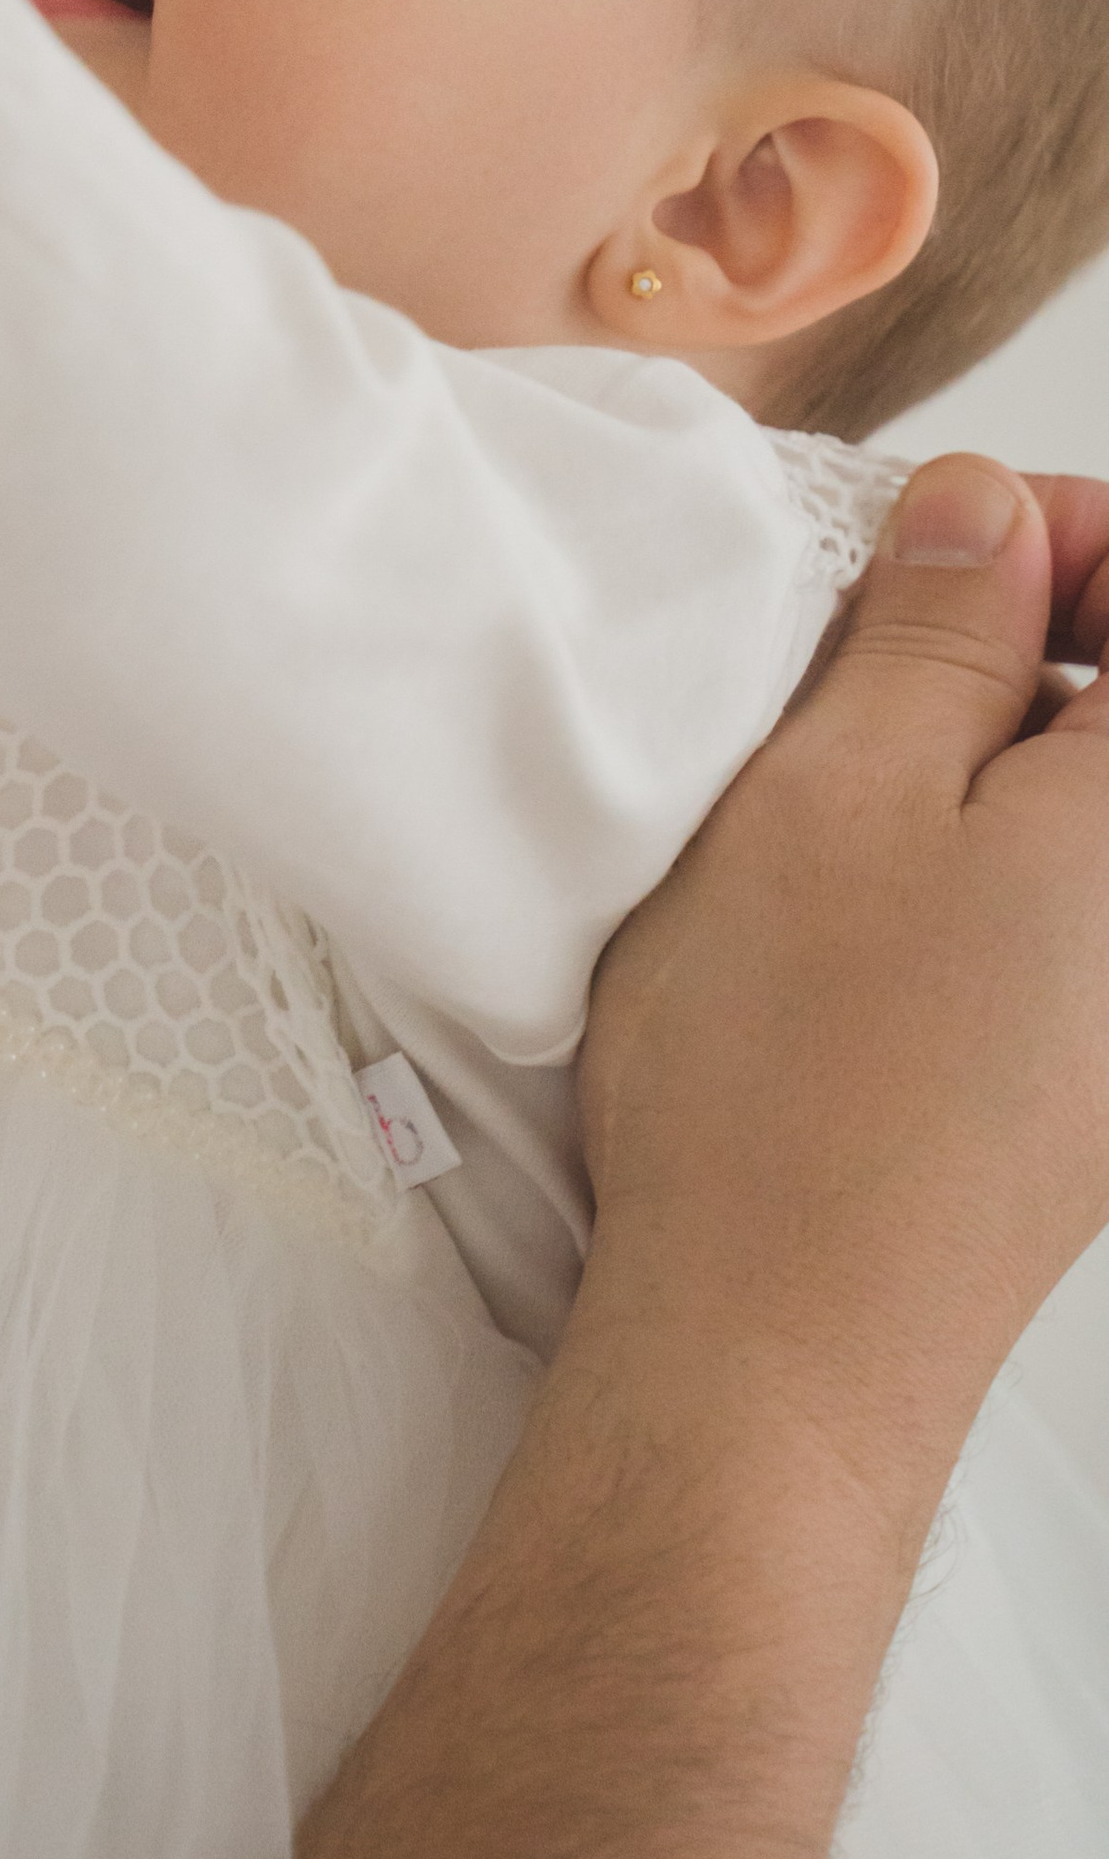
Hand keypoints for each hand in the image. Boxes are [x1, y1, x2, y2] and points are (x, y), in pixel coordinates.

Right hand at [576, 451, 1108, 1538]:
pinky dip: (982, 861)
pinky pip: (1061, 912)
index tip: (934, 534)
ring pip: (1081, 812)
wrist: (780, 1346)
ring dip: (983, 753)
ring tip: (838, 776)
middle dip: (1018, 636)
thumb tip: (990, 512)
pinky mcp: (1095, 1089)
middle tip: (858, 645)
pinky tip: (862, 899)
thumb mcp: (835, 781)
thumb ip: (937, 625)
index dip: (1062, 529)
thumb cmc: (798, 1067)